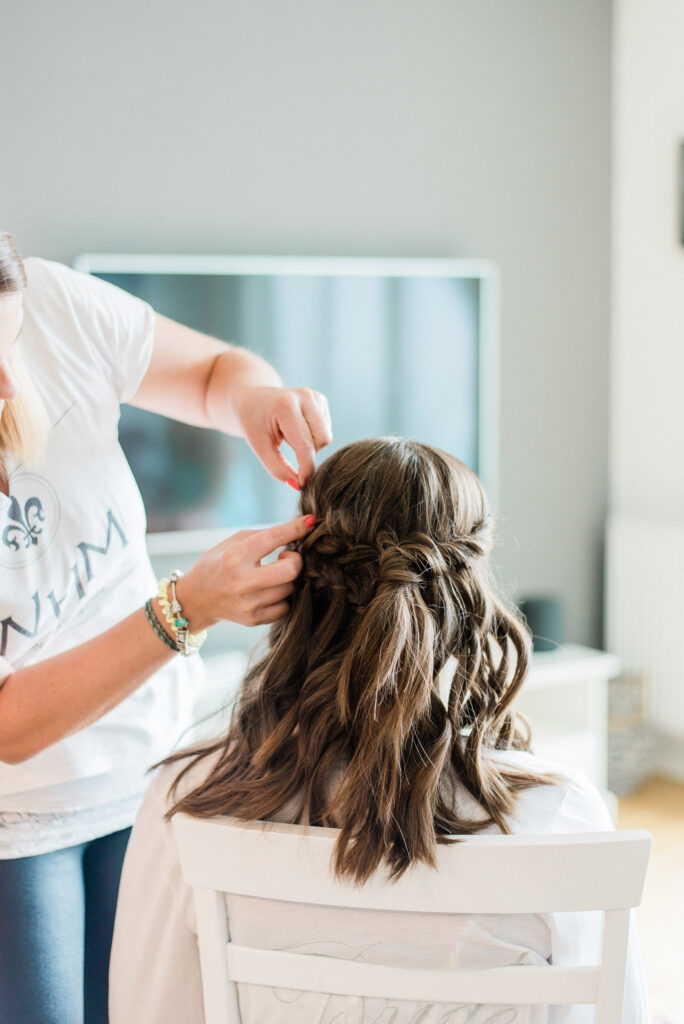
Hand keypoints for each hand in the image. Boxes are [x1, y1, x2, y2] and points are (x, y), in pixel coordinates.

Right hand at [178, 515, 314, 628]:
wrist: (198, 598)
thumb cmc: (219, 564)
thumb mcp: (233, 542)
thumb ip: (264, 536)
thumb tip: (299, 530)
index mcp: (235, 558)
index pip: (275, 538)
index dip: (296, 528)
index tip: (310, 522)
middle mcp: (242, 582)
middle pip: (291, 570)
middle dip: (296, 559)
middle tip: (287, 556)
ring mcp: (249, 604)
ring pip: (290, 588)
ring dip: (287, 578)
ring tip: (273, 573)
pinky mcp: (253, 620)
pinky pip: (285, 607)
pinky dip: (283, 596)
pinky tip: (271, 589)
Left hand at [232, 385, 331, 486]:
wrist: (251, 398)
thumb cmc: (253, 423)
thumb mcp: (259, 447)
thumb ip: (277, 468)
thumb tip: (299, 485)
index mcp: (286, 406)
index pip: (305, 445)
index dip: (306, 468)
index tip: (302, 484)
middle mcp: (305, 396)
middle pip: (322, 440)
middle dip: (309, 454)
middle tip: (289, 454)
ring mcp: (315, 396)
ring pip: (326, 436)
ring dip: (311, 445)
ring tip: (290, 438)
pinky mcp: (320, 400)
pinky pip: (325, 429)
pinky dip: (313, 436)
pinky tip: (297, 430)